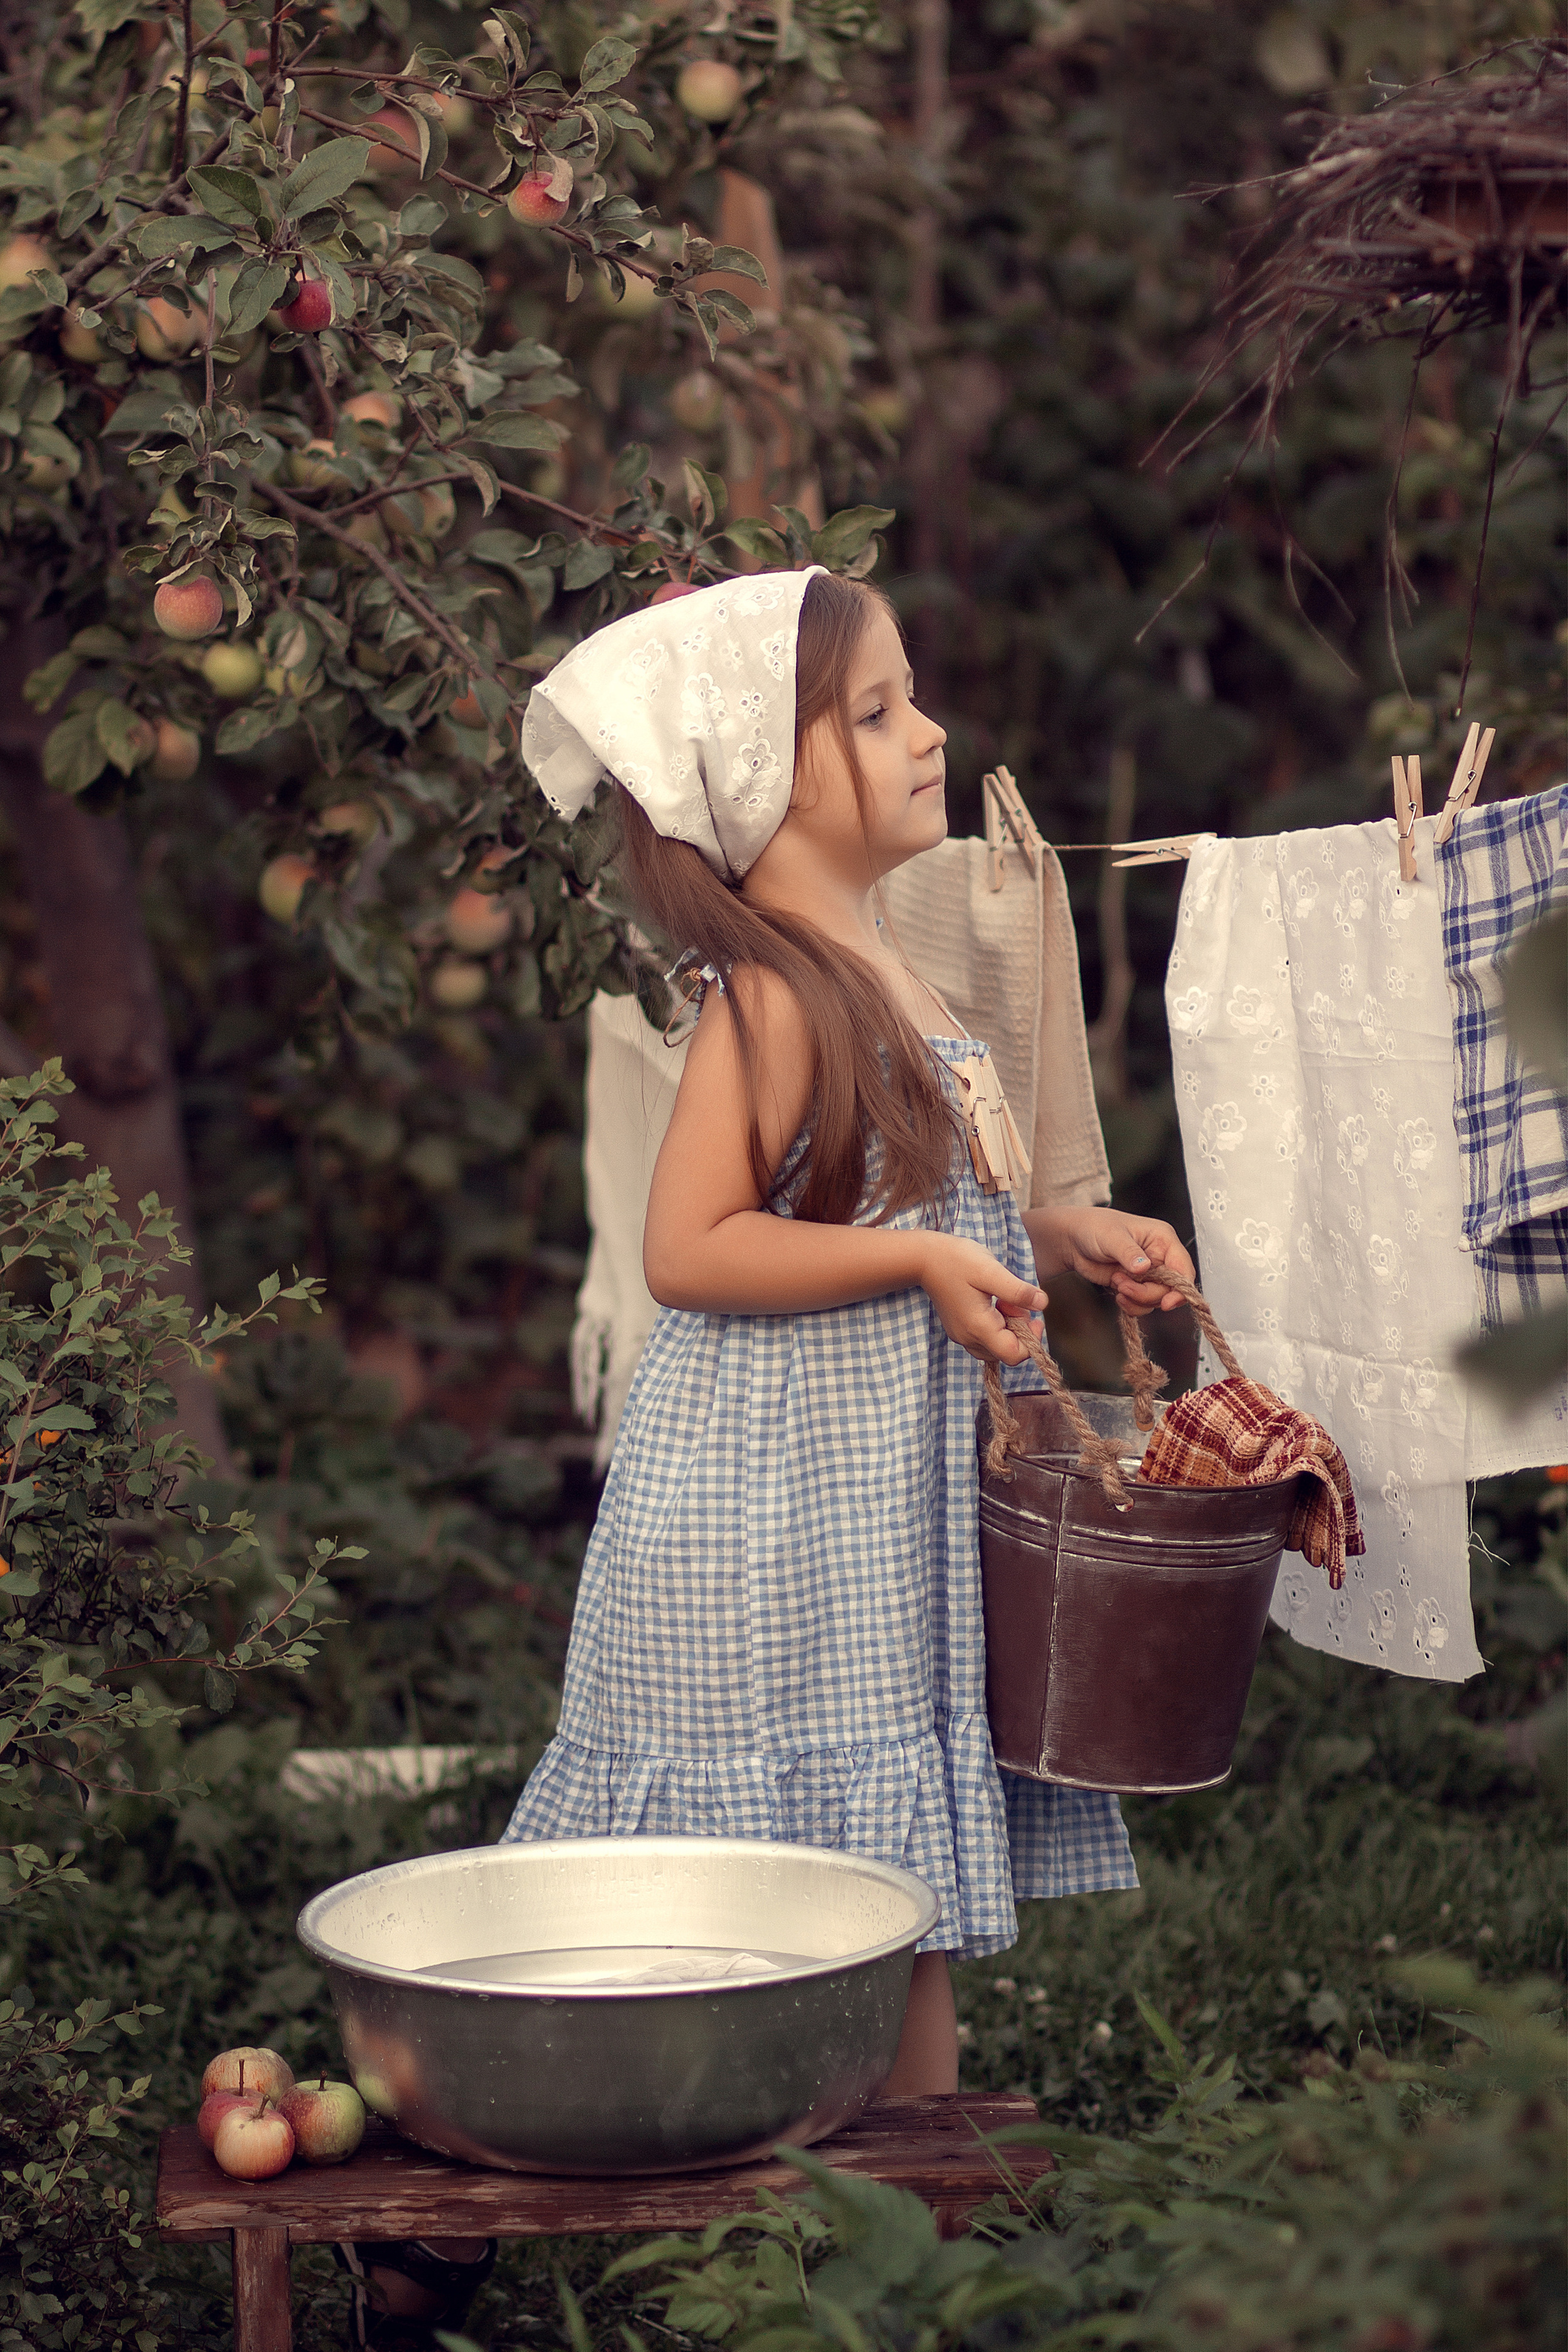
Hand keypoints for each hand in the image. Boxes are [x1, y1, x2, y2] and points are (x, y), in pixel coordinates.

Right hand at [919, 1234, 1046, 1363]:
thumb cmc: (957, 1260)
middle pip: (1007, 1353)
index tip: (1032, 1316)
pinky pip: (986, 1339)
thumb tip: (1042, 1304)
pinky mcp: (959, 1329)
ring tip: (1003, 1300)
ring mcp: (962, 1336)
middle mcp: (968, 1338)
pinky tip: (992, 1303)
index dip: (1031, 1340)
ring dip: (1009, 1328)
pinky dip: (997, 1325)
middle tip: (1013, 1302)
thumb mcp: (990, 1270)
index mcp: (978, 1327)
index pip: (1014, 1355)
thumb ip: (1018, 1290)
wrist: (924, 1258)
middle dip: (1020, 1331)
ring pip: (997, 1347)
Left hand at [1026, 1208, 1193, 1316]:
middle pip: (1170, 1289)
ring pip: (1156, 1299)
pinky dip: (1131, 1304)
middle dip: (1147, 1294)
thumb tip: (1145, 1267)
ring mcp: (1149, 1273)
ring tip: (1117, 1283)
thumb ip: (1129, 1253)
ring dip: (1136, 1299)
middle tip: (1123, 1286)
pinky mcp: (1136, 1285)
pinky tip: (1117, 1292)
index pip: (1184, 1269)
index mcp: (1163, 1240)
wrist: (1072, 1241)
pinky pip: (1143, 1304)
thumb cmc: (1093, 1228)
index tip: (1167, 1302)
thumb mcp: (1112, 1237)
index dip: (1181, 1289)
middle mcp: (1160, 1257)